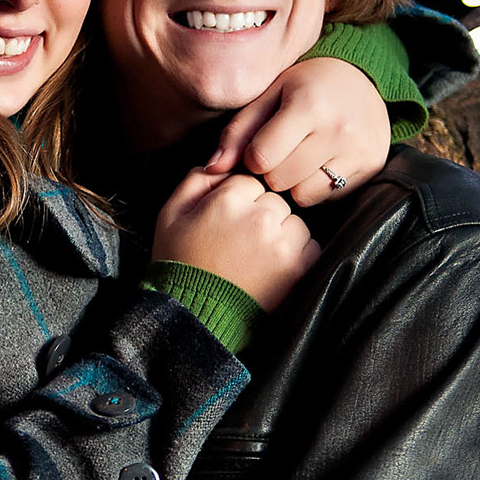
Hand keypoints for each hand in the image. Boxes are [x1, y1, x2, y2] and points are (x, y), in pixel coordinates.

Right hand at [152, 168, 318, 311]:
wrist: (194, 315)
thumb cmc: (179, 263)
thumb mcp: (170, 216)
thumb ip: (194, 181)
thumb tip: (219, 164)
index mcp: (228, 200)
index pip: (248, 182)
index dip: (237, 200)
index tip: (226, 220)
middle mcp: (260, 217)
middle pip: (274, 199)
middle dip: (261, 214)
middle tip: (239, 240)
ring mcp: (282, 244)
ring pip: (294, 221)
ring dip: (281, 232)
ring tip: (255, 254)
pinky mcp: (297, 268)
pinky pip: (309, 246)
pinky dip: (296, 253)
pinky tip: (271, 265)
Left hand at [205, 56, 391, 204]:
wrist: (362, 78)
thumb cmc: (304, 86)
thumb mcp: (267, 97)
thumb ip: (236, 132)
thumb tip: (212, 169)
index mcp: (308, 105)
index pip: (261, 158)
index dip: (253, 157)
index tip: (260, 146)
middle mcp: (339, 128)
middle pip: (280, 180)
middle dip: (272, 170)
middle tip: (281, 151)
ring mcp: (360, 149)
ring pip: (303, 194)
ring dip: (294, 182)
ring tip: (300, 157)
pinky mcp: (372, 165)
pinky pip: (328, 197)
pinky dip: (317, 186)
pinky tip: (320, 162)